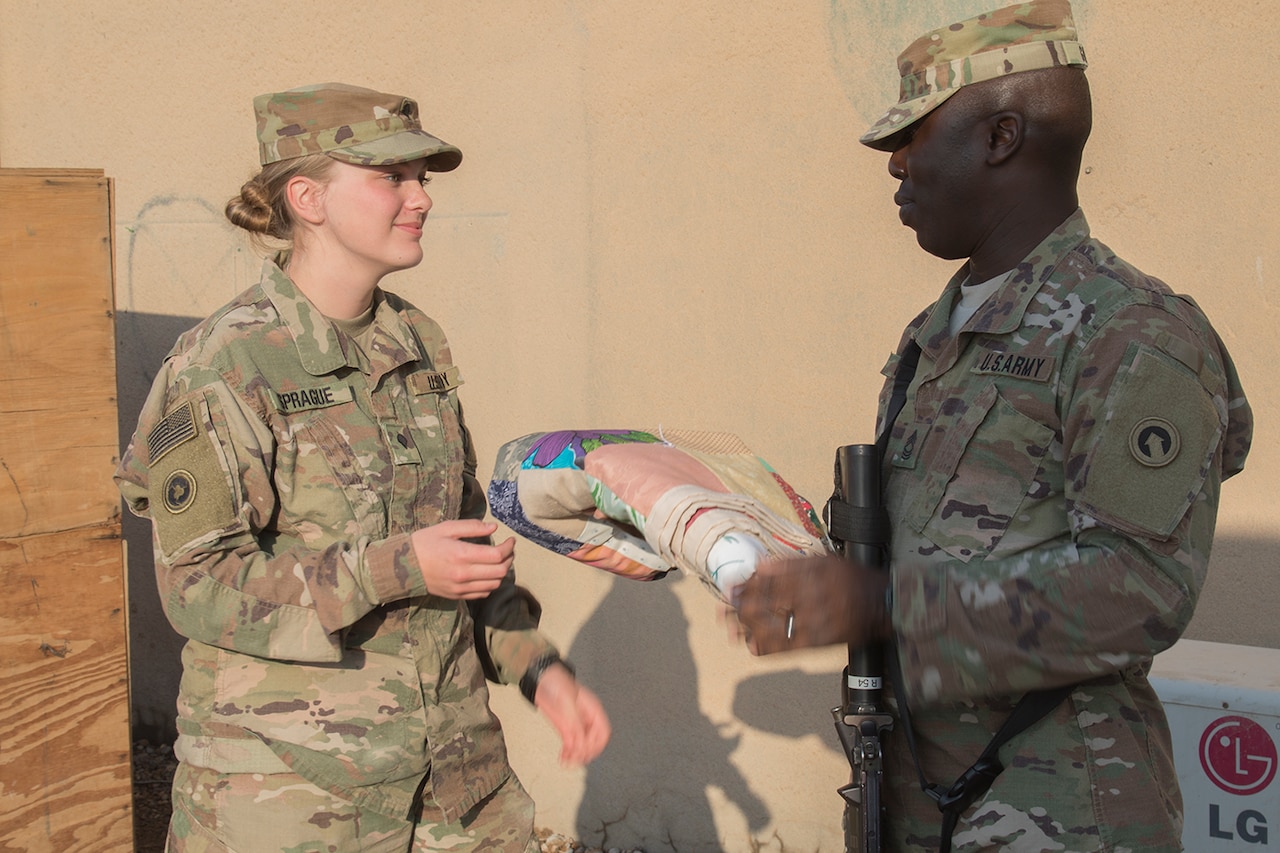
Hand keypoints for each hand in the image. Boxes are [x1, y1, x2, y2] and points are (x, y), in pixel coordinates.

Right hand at [410, 520, 513, 598]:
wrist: (401, 567)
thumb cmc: (424, 543)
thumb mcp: (446, 528)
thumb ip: (472, 527)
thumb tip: (494, 528)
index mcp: (461, 554)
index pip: (497, 556)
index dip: (509, 548)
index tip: (510, 540)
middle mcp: (463, 574)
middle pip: (500, 571)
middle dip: (509, 559)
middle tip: (508, 549)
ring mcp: (460, 587)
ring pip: (494, 584)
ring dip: (502, 572)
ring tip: (500, 560)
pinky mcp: (457, 596)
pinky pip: (483, 593)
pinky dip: (491, 583)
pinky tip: (488, 573)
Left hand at [533, 664, 611, 764]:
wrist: (540, 680)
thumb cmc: (557, 683)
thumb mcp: (568, 702)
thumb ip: (575, 723)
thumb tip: (580, 743)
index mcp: (593, 709)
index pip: (603, 731)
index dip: (597, 743)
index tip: (587, 751)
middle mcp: (586, 719)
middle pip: (593, 741)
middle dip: (585, 752)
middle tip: (575, 759)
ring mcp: (575, 724)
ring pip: (581, 746)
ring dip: (575, 756)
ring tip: (567, 762)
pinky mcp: (564, 728)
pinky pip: (570, 744)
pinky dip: (567, 753)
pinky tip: (563, 759)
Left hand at [731, 555, 889, 654]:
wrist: (883, 603)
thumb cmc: (853, 579)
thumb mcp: (823, 560)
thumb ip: (791, 563)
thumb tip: (760, 565)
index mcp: (808, 575)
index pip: (766, 581)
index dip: (745, 586)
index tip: (730, 588)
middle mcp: (809, 598)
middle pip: (765, 604)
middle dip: (740, 608)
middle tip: (724, 610)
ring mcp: (813, 621)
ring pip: (771, 627)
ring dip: (748, 629)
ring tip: (730, 629)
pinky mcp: (819, 641)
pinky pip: (787, 647)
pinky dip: (767, 646)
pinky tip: (753, 645)